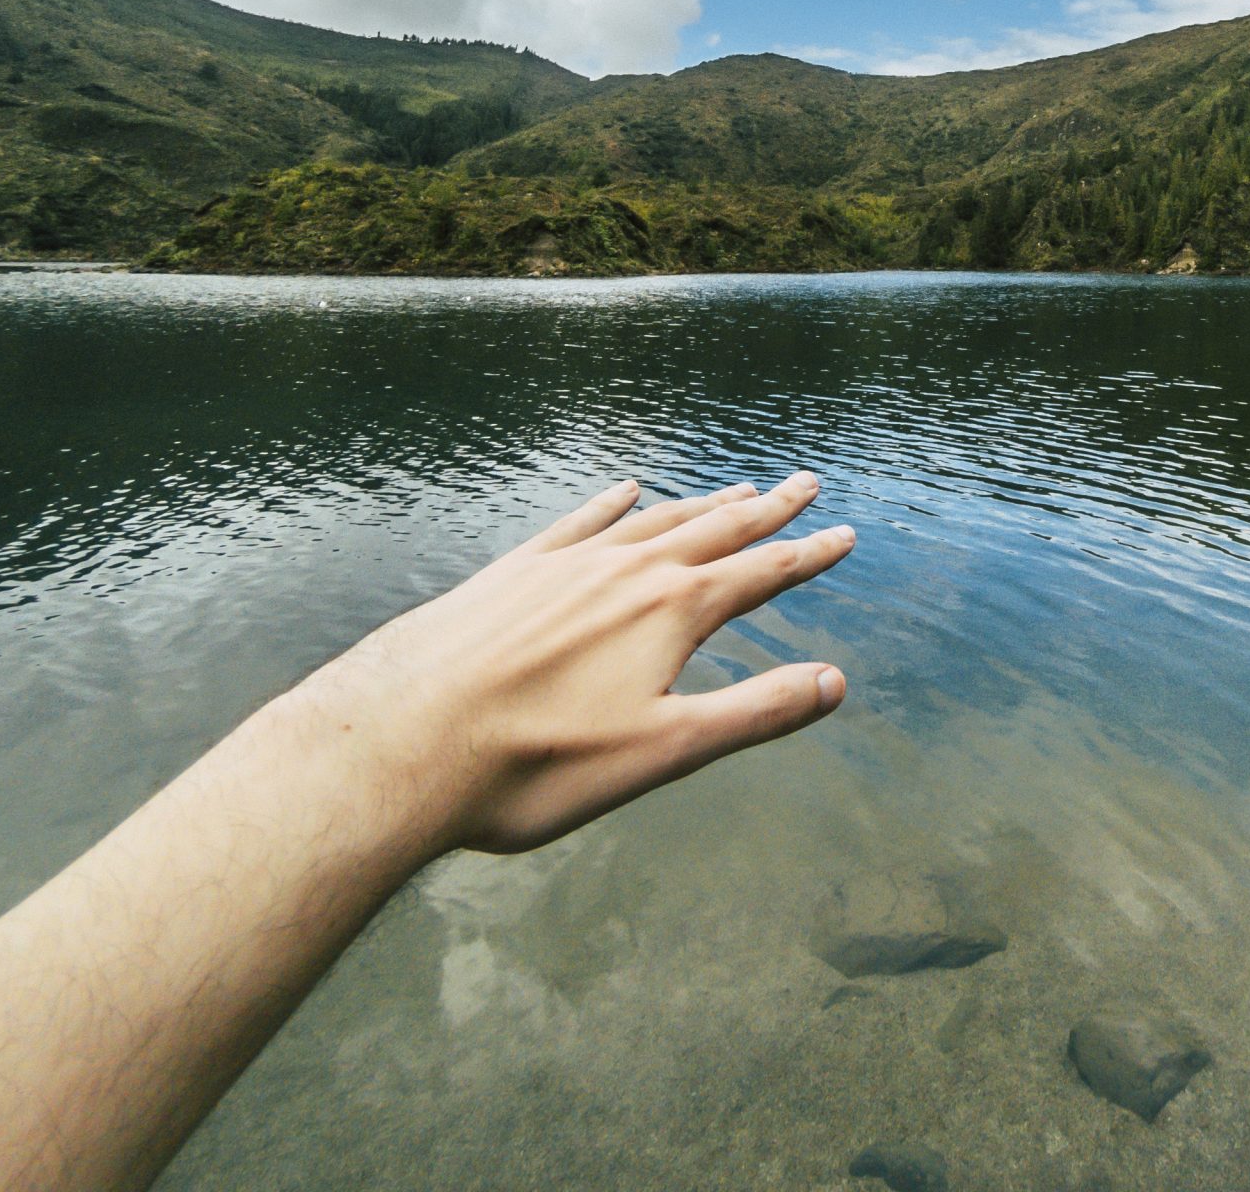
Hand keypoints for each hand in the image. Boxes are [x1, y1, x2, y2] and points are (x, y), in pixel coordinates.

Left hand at [296, 471, 853, 854]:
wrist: (404, 741)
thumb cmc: (538, 765)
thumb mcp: (665, 751)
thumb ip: (755, 712)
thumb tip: (834, 682)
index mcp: (673, 611)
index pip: (759, 572)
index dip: (808, 555)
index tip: (845, 533)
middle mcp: (626, 570)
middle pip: (714, 529)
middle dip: (765, 510)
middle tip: (803, 483)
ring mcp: (567, 564)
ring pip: (652, 521)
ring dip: (700, 503)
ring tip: (735, 486)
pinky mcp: (513, 573)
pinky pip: (579, 522)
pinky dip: (611, 504)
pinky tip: (625, 491)